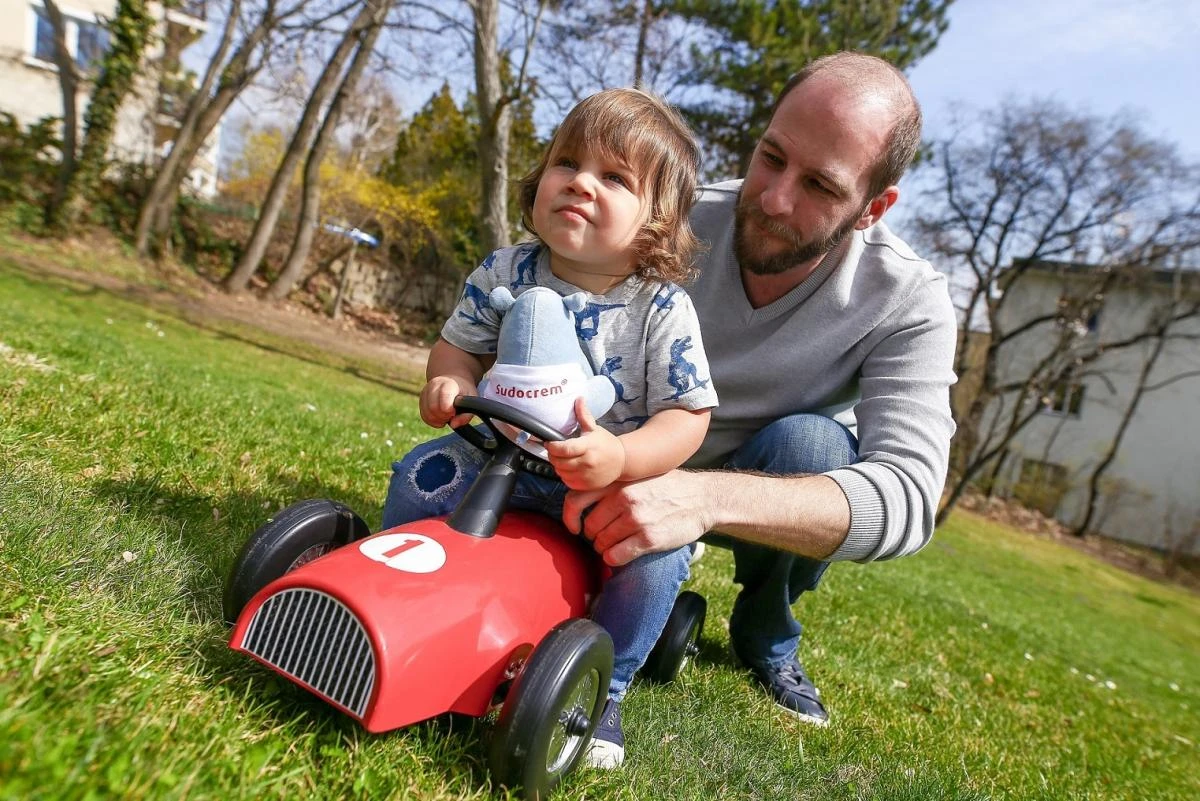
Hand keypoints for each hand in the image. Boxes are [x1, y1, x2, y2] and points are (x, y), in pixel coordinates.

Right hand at [419, 376, 476, 428]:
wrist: (455, 381)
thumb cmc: (464, 392)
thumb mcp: (472, 401)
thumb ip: (466, 415)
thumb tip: (453, 424)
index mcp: (449, 384)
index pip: (443, 397)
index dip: (448, 410)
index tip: (454, 412)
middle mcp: (434, 385)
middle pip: (433, 407)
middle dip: (443, 416)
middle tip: (452, 415)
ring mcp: (426, 391)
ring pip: (427, 413)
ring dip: (437, 420)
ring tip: (447, 416)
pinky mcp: (422, 398)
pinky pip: (424, 416)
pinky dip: (432, 421)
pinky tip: (441, 418)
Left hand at [545, 398, 624, 489]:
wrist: (622, 461)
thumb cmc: (606, 444)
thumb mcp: (595, 428)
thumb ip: (583, 415)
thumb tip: (578, 399)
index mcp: (588, 446)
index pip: (564, 449)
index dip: (553, 447)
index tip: (549, 443)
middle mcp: (587, 462)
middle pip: (559, 461)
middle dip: (553, 455)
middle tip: (554, 450)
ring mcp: (586, 476)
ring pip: (561, 472)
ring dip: (557, 465)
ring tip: (562, 458)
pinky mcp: (586, 485)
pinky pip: (567, 481)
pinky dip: (564, 475)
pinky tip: (569, 468)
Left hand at [561, 470, 710, 565]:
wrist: (702, 498)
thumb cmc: (669, 487)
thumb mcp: (639, 476)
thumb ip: (613, 485)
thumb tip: (585, 500)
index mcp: (618, 482)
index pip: (576, 499)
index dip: (570, 517)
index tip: (575, 527)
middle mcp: (624, 498)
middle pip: (590, 527)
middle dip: (595, 536)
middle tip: (606, 536)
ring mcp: (636, 519)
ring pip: (601, 544)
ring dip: (606, 548)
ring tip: (618, 544)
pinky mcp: (648, 539)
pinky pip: (615, 557)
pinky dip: (614, 559)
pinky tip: (622, 554)